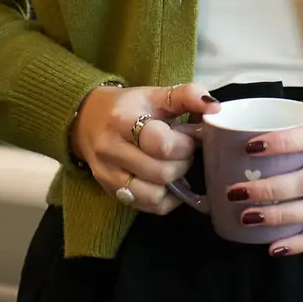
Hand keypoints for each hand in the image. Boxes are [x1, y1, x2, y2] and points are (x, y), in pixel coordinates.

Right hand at [71, 82, 217, 215]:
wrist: (87, 119)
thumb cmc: (128, 106)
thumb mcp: (155, 94)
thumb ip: (187, 95)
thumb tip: (215, 107)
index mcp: (122, 120)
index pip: (160, 143)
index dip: (184, 144)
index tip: (188, 136)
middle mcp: (111, 151)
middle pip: (160, 172)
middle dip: (183, 162)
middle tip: (184, 151)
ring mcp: (108, 175)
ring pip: (153, 195)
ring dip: (174, 182)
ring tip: (174, 165)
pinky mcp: (111, 192)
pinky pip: (148, 207)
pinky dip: (166, 199)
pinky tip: (169, 182)